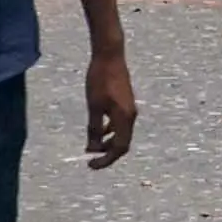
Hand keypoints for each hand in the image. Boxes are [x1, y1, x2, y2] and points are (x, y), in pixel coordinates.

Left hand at [82, 49, 136, 169]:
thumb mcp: (93, 106)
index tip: (91, 165)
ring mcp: (129, 109)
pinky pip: (120, 123)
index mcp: (124, 118)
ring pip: (121, 134)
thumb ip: (94, 128)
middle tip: (90, 159)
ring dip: (107, 143)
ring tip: (91, 146)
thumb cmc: (100, 80)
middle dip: (107, 154)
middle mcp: (130, 116)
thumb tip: (91, 148)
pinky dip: (109, 131)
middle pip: (122, 143)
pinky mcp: (125, 103)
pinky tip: (98, 130)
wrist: (110, 56)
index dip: (106, 160)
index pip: (119, 148)